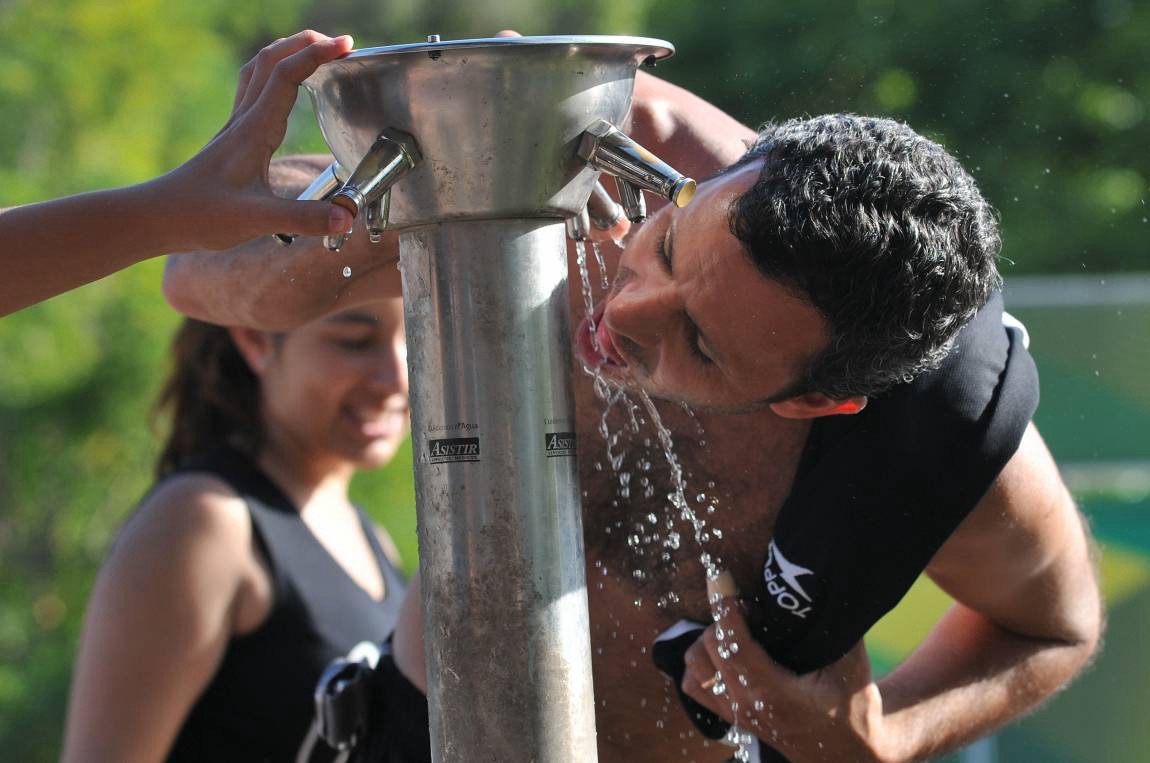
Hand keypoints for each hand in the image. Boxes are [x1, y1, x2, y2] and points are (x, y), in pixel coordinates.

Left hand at [157, 30, 355, 251]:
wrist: (160, 215)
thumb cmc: (202, 215)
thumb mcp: (257, 220)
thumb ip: (304, 218)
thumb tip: (346, 218)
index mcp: (255, 130)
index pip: (287, 76)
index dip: (317, 55)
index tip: (347, 45)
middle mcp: (244, 120)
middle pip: (272, 60)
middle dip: (306, 43)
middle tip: (339, 44)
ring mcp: (235, 126)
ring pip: (259, 70)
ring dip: (287, 52)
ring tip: (315, 53)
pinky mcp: (232, 138)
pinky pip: (253, 91)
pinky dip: (273, 76)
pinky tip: (284, 91)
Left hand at [681, 596, 889, 761]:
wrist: (847, 752)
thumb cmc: (852, 707)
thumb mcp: (852, 665)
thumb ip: (834, 626)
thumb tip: (819, 583)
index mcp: (775, 693)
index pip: (733, 645)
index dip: (725, 609)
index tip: (724, 580)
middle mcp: (747, 705)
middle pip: (711, 647)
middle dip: (725, 618)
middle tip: (754, 610)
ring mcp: (734, 713)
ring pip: (695, 663)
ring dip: (709, 638)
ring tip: (739, 629)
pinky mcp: (729, 716)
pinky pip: (693, 684)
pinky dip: (701, 662)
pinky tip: (726, 651)